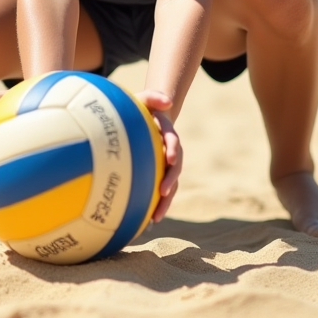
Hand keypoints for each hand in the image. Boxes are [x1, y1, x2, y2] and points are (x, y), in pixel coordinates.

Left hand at [136, 90, 180, 222]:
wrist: (146, 118)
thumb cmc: (141, 108)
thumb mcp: (145, 97)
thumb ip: (154, 96)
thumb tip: (167, 102)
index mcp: (166, 132)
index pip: (173, 140)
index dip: (173, 149)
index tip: (170, 159)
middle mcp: (170, 151)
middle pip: (175, 168)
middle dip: (171, 181)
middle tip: (163, 192)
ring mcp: (165, 165)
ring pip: (170, 185)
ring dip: (165, 201)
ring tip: (156, 217)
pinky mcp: (158, 175)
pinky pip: (159, 191)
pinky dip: (155, 205)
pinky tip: (145, 221)